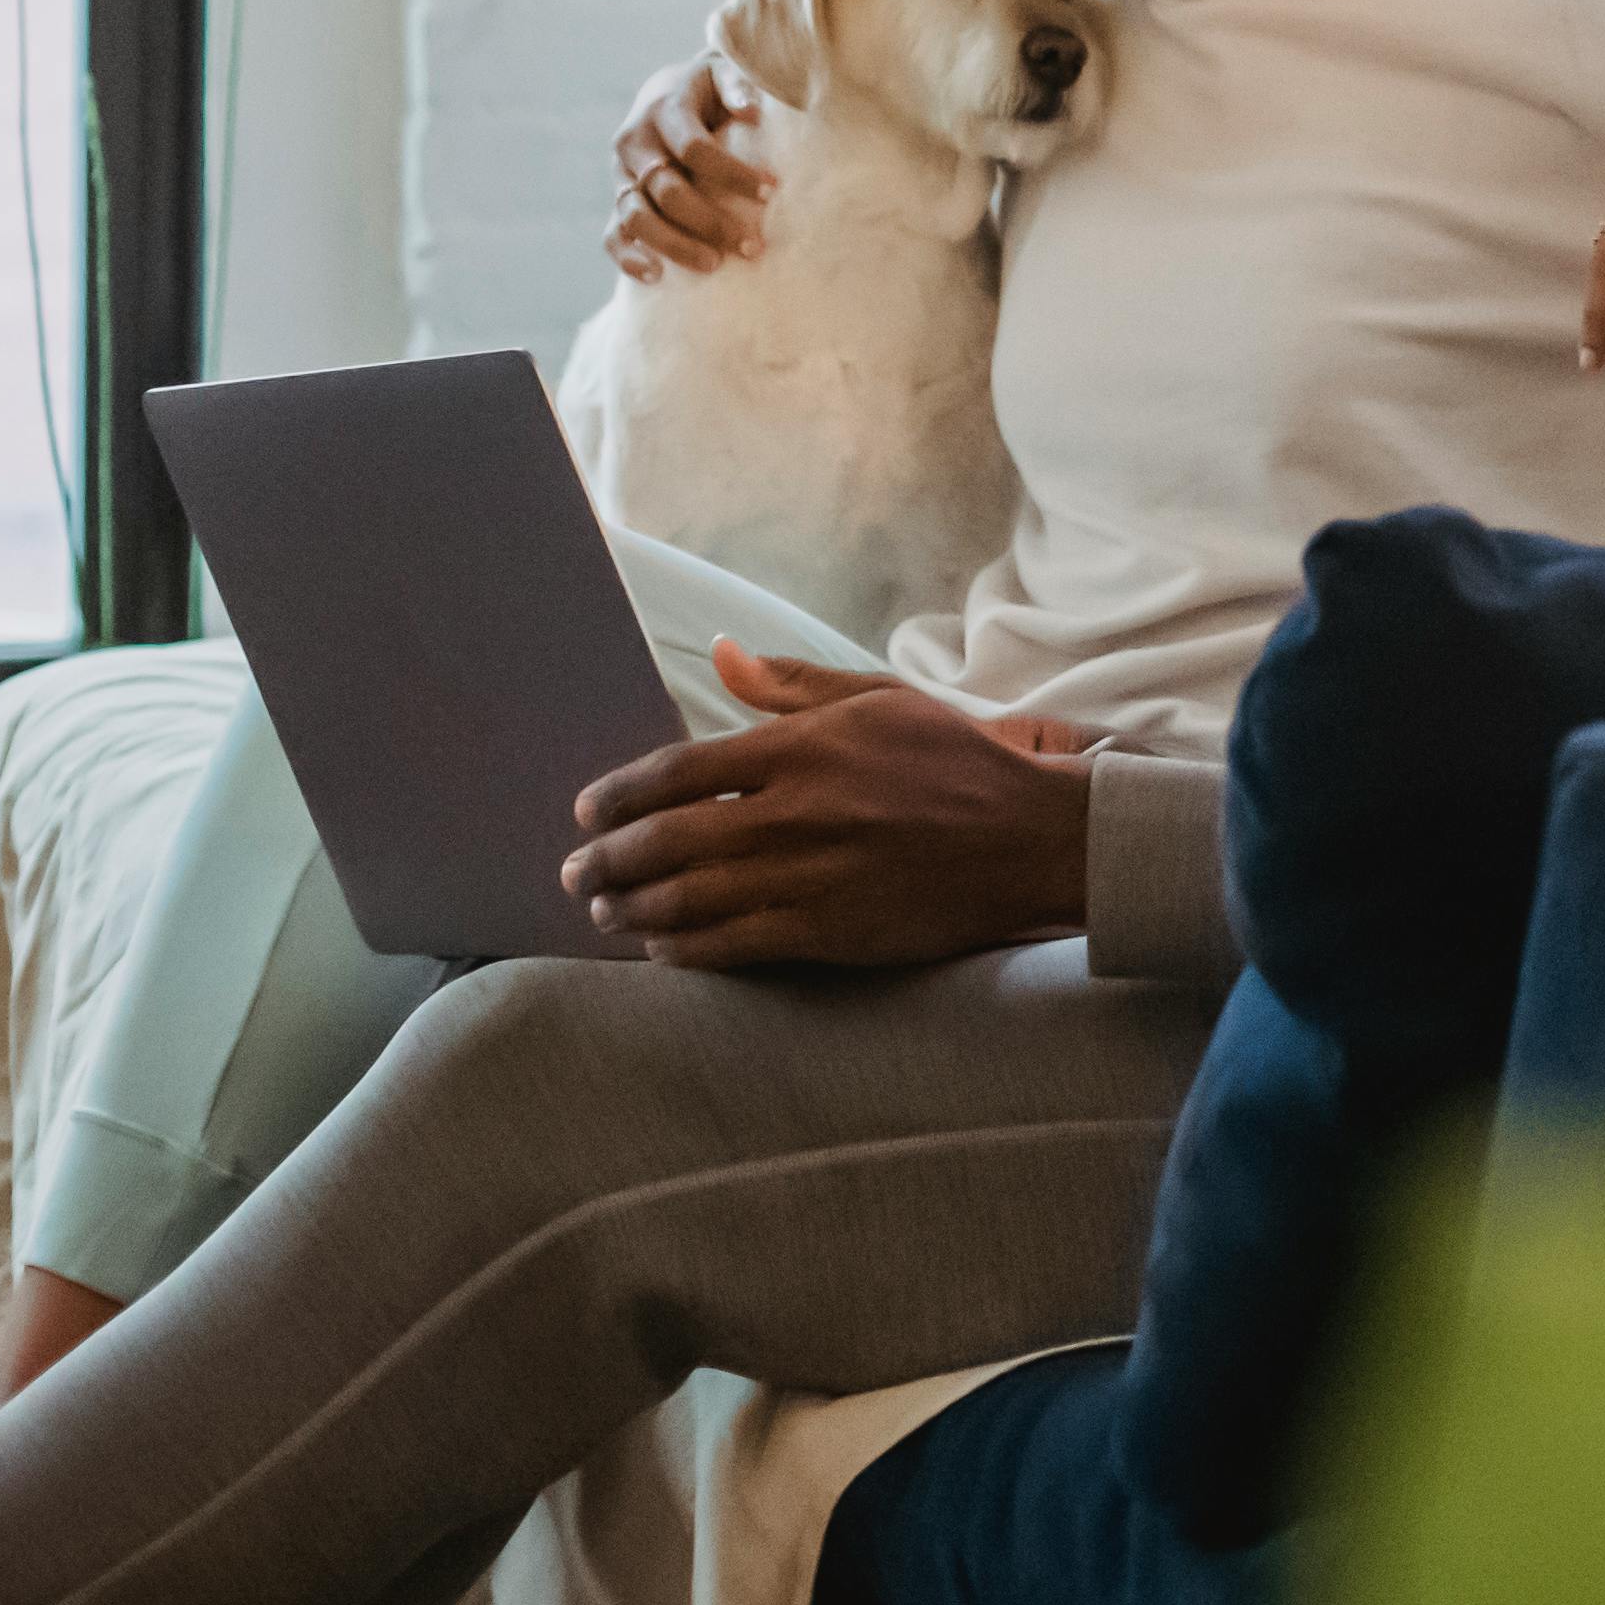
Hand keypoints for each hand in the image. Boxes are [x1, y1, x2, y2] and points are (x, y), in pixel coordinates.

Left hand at [558, 648, 1093, 965]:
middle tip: (576, 874)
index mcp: (803, 747)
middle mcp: (795, 811)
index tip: (586, 813)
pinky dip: (683, 950)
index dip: (616, 797)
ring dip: (631, 910)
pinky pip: (732, 945)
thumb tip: (722, 654)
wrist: (1029, 837)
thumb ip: (792, 685)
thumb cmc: (954, 761)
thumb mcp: (879, 700)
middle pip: (665, 840)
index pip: (675, 771)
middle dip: (605, 861)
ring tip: (605, 913)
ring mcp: (809, 876)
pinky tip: (662, 950)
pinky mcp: (829, 931)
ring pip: (686, 900)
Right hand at [602, 55, 778, 280]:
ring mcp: (621, 174)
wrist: (670, 89)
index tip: (771, 192)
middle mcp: (635, 142)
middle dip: (709, 220)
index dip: (732, 173)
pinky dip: (627, 256)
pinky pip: (612, 233)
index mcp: (663, 109)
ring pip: (635, 216)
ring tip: (713, 265)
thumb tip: (750, 110)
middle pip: (665, 189)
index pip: (695, 149)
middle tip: (751, 246)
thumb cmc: (710, 87)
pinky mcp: (619, 198)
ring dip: (674, 245)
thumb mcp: (723, 74)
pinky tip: (655, 276)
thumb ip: (736, 85)